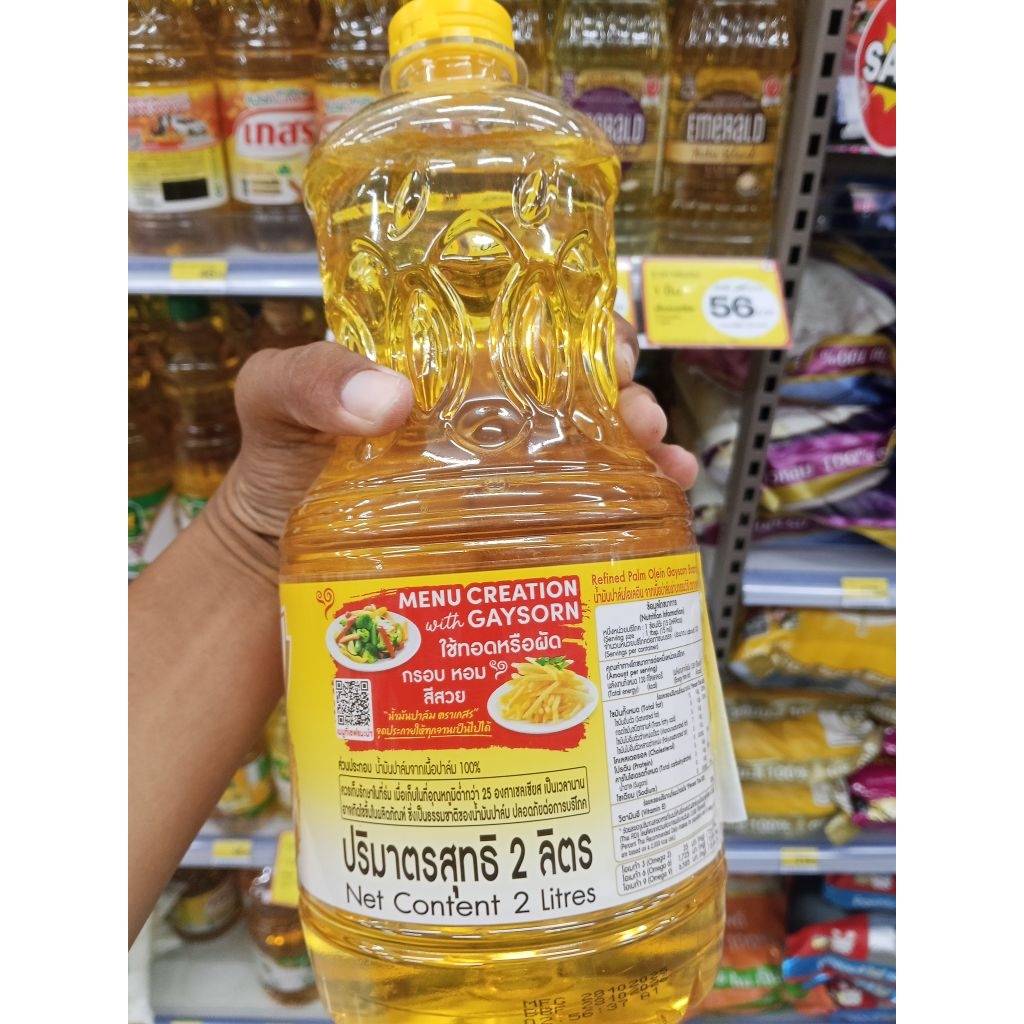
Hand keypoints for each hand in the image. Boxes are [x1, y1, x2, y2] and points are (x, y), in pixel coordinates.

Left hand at [212, 313, 698, 555]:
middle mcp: (487, 415)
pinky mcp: (510, 530)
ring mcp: (504, 475)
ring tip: (659, 459)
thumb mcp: (273, 399)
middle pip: (579, 387)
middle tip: (635, 411)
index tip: (607, 337)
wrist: (274, 560)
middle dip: (624, 389)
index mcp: (447, 366)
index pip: (526, 327)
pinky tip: (659, 504)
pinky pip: (580, 509)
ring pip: (592, 446)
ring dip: (639, 444)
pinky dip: (630, 502)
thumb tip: (390, 399)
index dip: (580, 323)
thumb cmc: (278, 463)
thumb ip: (308, 377)